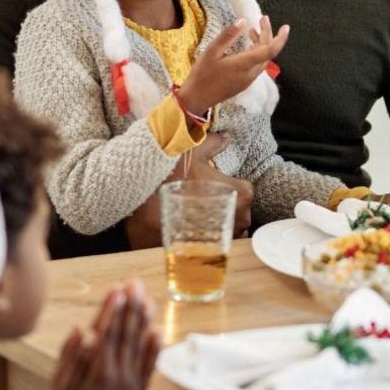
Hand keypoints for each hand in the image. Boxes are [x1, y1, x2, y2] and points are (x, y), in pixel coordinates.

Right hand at [51, 280, 160, 389]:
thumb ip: (70, 357)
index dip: (113, 310)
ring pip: (140, 347)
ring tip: (147, 300)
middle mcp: (120, 375)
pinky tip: (157, 332)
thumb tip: (80, 329)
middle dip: (130, 308)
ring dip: (144, 322)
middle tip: (134, 284)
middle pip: (126, 335)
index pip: (108, 333)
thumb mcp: (61, 388)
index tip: (117, 290)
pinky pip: (150, 367)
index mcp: (98, 372)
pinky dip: (154, 349)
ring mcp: (133, 384)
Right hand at [125, 139, 253, 247]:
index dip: (230, 186)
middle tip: (205, 198)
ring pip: (230, 229)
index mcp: (240, 194)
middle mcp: (240, 218)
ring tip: (198, 214)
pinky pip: (217, 245)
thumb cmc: (171, 176)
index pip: (246, 190)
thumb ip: (212, 144)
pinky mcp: (211, 252)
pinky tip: (193, 230)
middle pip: (240, 211)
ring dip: (219, 223)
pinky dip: (208, 239)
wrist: (143, 205)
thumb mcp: (192, 152)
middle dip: (227, 205)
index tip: (215, 184)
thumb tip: (225, 137)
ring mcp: (227, 237)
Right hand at [178, 16, 288, 114]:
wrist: (197, 98)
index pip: (270, 50)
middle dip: (268, 34)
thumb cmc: (202, 74)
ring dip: (262, 43)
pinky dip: (256, 53)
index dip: (280, 38)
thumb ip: (228, 36)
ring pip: (262, 59)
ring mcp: (248, 79)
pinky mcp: (244, 82)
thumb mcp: (212, 51)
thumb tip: (243, 21)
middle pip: (267, 52)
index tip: (285, 27)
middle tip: (262, 19)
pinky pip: (256, 65)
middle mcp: (251, 73)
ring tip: (253, 30)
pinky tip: (248, 45)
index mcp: (244, 64)